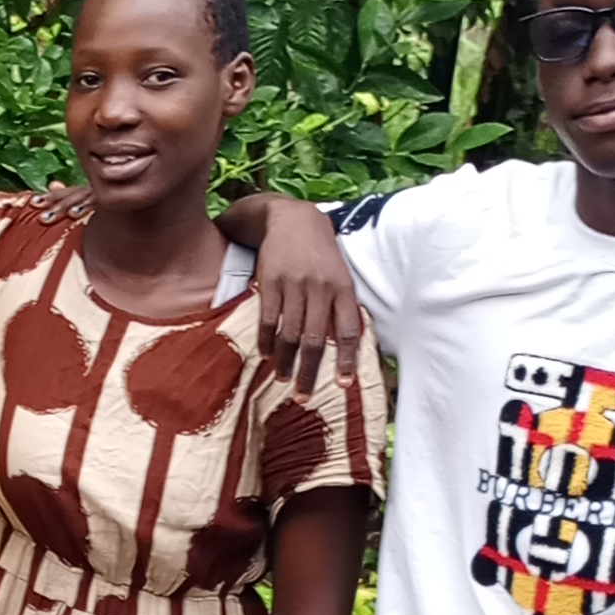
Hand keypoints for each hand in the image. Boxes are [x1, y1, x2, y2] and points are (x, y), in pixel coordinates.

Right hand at [247, 196, 367, 389]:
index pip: (347, 330)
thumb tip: (344, 347)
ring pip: (290, 334)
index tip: (344, 384)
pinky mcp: (271, 281)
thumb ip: (340, 306)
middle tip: (303, 396)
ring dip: (285, 362)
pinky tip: (267, 355)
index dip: (347, 359)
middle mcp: (320, 288)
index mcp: (343, 288)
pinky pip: (269, 320)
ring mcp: (294, 285)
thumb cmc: (320, 253)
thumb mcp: (339, 274)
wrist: (292, 219)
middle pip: (315, 340)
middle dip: (309, 372)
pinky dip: (267, 341)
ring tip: (283, 379)